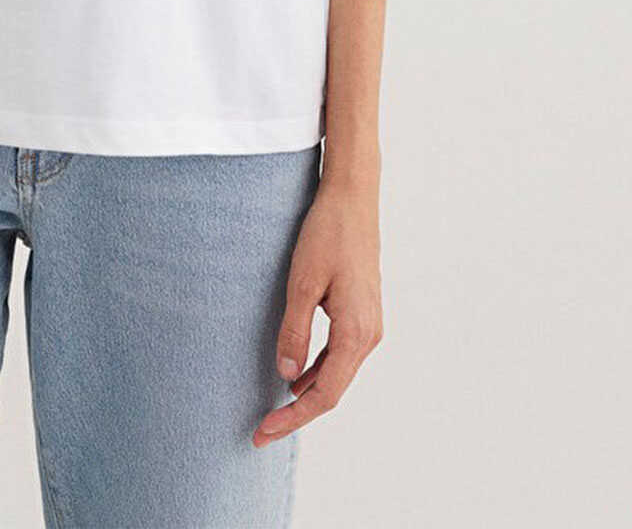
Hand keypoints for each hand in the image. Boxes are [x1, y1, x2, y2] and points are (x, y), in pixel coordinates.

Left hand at [253, 177, 382, 447]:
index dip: (294, 418)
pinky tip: (296, 375)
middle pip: (333, 390)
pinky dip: (318, 370)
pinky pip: (340, 354)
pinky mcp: (362, 313)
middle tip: (262, 429)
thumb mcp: (302, 282)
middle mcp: (369, 335)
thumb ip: (294, 331)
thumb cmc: (327, 234)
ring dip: (308, 394)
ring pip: (337, 374)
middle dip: (298, 413)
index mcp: (357, 333)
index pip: (325, 394)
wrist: (353, 198)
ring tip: (275, 409)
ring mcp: (369, 325)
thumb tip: (286, 376)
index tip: (264, 432)